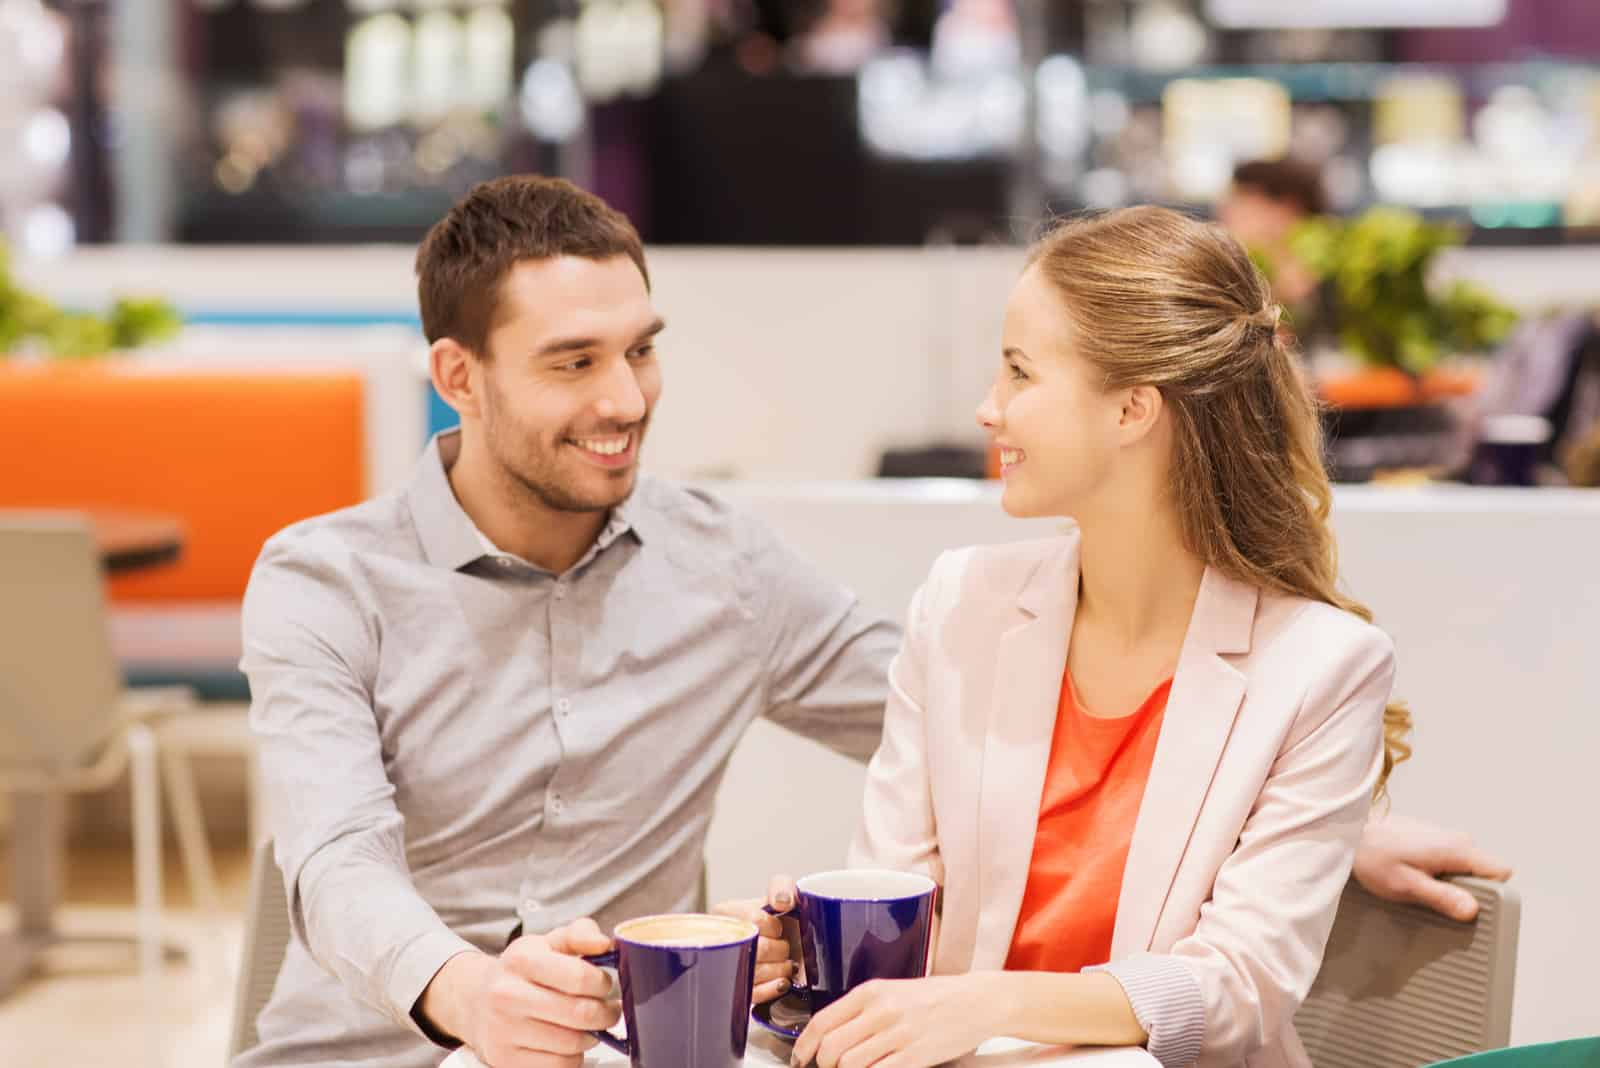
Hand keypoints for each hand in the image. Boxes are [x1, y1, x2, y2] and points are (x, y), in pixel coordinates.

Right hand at [417, 918, 619, 1067]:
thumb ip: (580, 934)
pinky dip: (574, 1056)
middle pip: (580, 1013)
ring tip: (591, 1025)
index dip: (602, 983)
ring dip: (592, 1035)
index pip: (578, 976)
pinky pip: (559, 1065)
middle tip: (609, 1009)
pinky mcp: (504, 1058)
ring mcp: (504, 1029)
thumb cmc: (522, 970)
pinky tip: (570, 1041)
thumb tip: (604, 944)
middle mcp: (508, 994)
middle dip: (606, 1013)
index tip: (604, 985)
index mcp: (522, 959)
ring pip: (572, 1043)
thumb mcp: (548, 942)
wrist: (476, 1000)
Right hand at [713, 873, 799, 1003]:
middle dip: (780, 949)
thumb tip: (782, 901)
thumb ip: (782, 887)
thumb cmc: (782, 919)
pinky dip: (773, 988)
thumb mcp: (782, 894)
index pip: (753, 919)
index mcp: (729, 913)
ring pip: (756, 972)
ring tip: (785, 963)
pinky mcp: (740, 990)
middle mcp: (725, 940)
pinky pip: (754, 994)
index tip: (779, 927)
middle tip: (784, 947)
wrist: (792, 945)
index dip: (773, 926)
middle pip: (758, 948)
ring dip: (780, 969)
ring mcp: (730, 967)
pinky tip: (781, 981)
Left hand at [791, 975, 992, 1067]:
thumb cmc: (935, 997)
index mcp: (871, 991)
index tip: (800, 1058)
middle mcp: (880, 1011)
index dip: (804, 1046)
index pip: (821, 1021)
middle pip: (831, 1048)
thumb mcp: (893, 991)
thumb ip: (861, 1009)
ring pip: (849, 1064)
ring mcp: (898, 1035)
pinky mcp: (915, 1056)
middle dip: (823, 1064)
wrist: (976, 1001)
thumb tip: (830, 1034)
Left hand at [1355, 815, 1511, 922]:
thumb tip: (1472, 910)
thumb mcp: (1406, 885)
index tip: (1470, 905)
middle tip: (1436, 898)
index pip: (1501, 872)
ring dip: (1449, 881)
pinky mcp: (1433, 838)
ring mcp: (1446, 835)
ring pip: (1465, 867)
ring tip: (1419, 885)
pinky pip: (1450, 860)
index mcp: (1457, 848)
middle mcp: (1457, 838)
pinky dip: (1438, 871)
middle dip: (1466, 890)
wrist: (1349, 833)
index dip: (1491, 893)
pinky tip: (1413, 875)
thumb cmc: (1372, 857)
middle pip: (1483, 873)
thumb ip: (1441, 897)